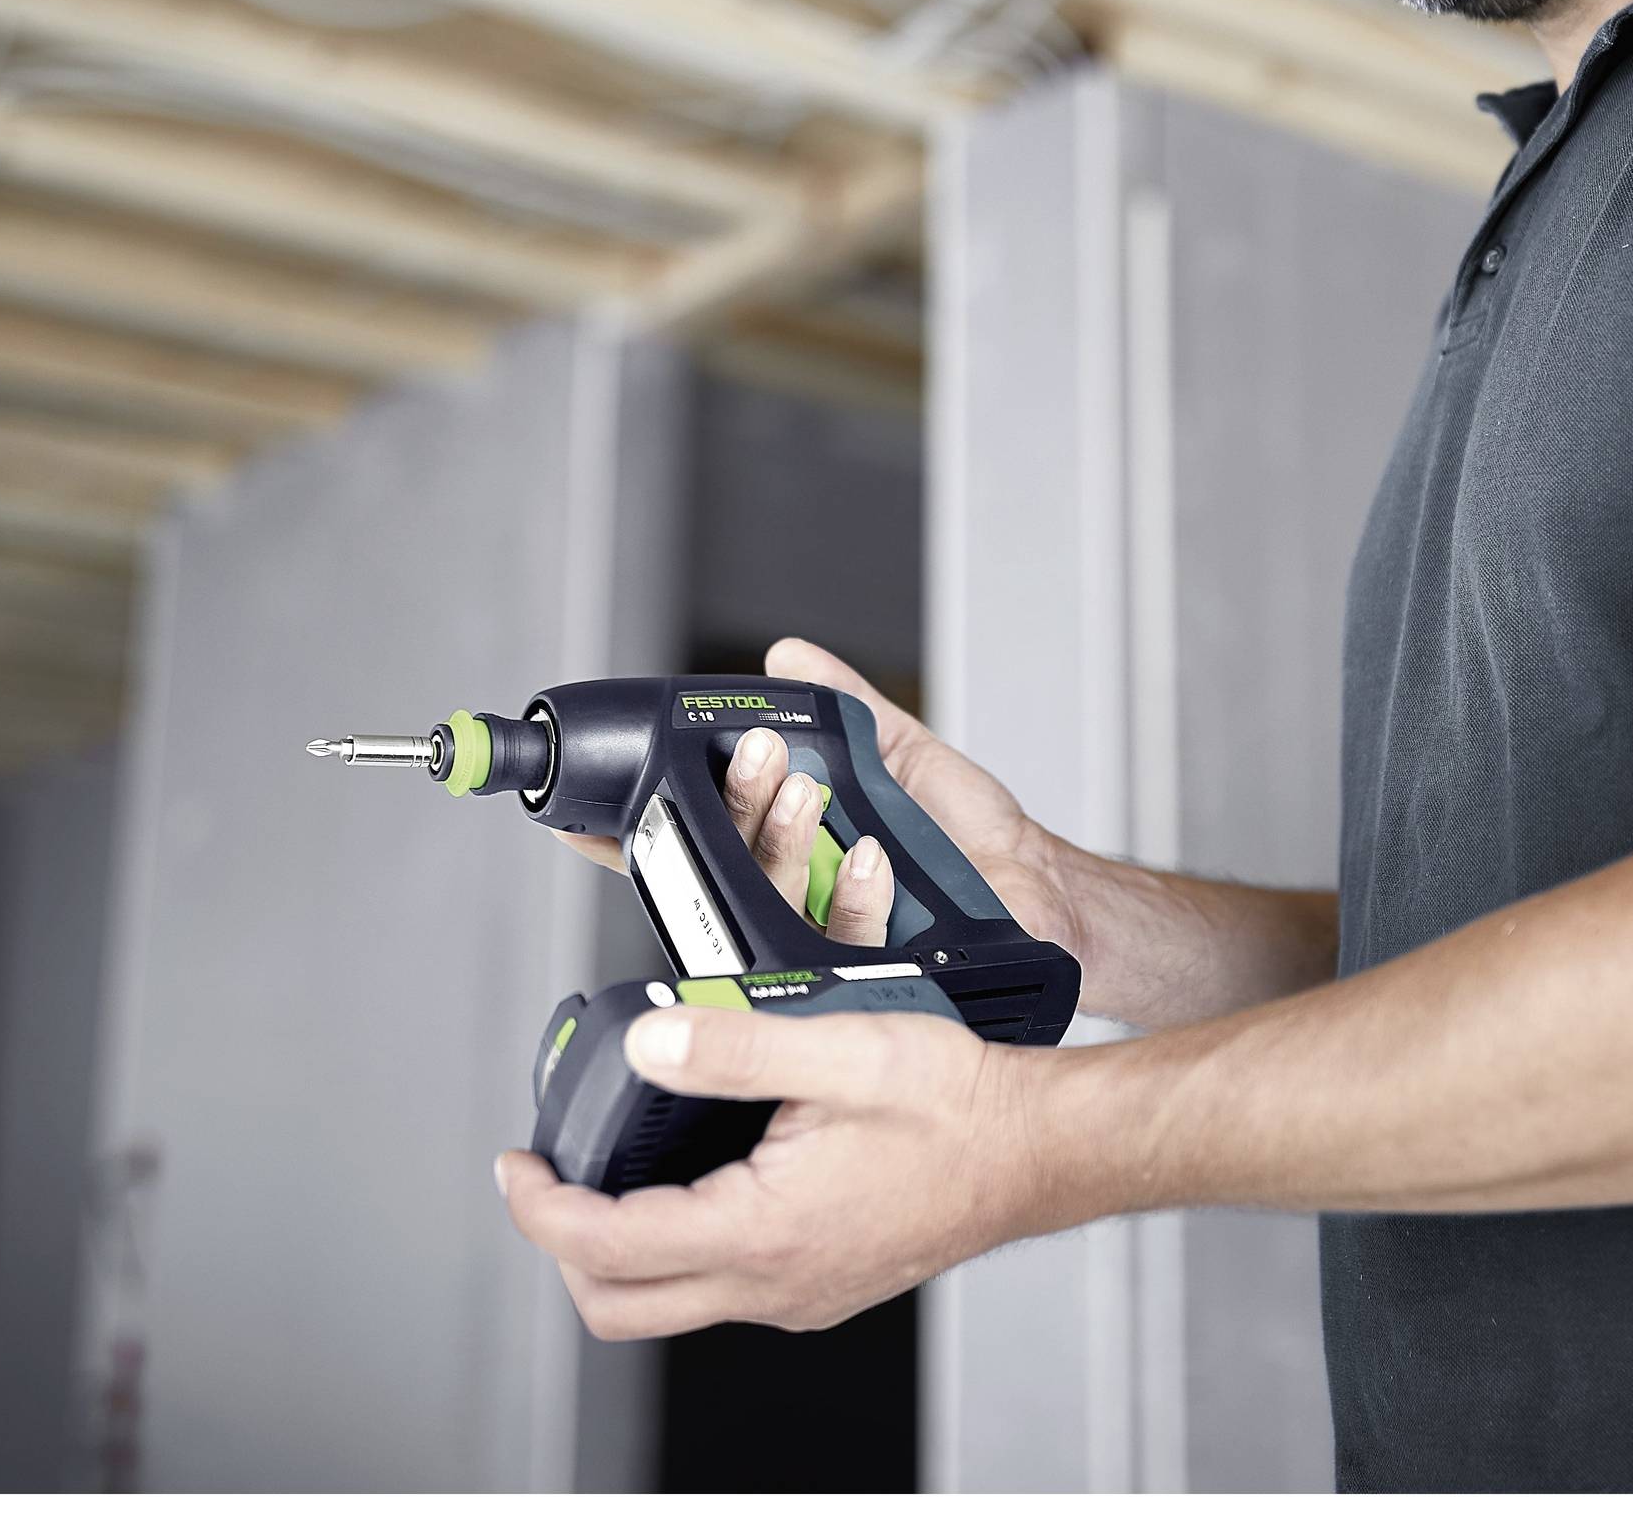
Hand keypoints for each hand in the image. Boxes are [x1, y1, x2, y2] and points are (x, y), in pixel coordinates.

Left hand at [497, 996, 1054, 1336]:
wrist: (1037, 1148)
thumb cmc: (958, 1104)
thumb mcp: (839, 1049)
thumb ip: (734, 1044)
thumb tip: (646, 1041)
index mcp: (763, 1231)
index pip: (607, 1248)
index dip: (540, 1209)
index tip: (517, 1166)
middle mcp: (775, 1284)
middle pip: (619, 1307)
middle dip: (563, 1248)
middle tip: (546, 1182)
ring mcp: (800, 1294)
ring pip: (669, 1306)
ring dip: (620, 1250)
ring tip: (609, 1172)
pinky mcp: (822, 1286)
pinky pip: (720, 1291)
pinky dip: (677, 1249)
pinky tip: (692, 1181)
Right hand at [558, 639, 1087, 959]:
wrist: (1047, 895)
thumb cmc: (979, 843)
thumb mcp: (908, 756)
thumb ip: (850, 707)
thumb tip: (788, 657)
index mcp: (794, 850)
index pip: (702, 835)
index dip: (644, 822)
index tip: (585, 807)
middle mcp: (799, 899)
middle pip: (728, 859)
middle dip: (729, 804)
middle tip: (753, 756)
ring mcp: (829, 941)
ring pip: (771, 900)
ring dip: (778, 842)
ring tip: (803, 790)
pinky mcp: (871, 975)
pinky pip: (844, 939)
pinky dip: (853, 896)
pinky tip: (873, 858)